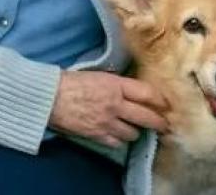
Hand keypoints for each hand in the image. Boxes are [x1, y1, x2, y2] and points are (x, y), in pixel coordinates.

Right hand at [48, 70, 169, 147]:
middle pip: (146, 117)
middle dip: (158, 122)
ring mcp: (107, 122)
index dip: (160, 100)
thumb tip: (127, 88)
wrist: (49, 97)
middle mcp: (116, 104)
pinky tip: (118, 136)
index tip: (166, 104)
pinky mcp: (97, 135)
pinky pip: (116, 142)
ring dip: (135, 131)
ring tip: (134, 129)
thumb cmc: (69, 81)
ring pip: (133, 133)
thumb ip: (114, 83)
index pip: (147, 93)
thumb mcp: (96, 74)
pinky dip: (119, 140)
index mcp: (116, 85)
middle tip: (164, 125)